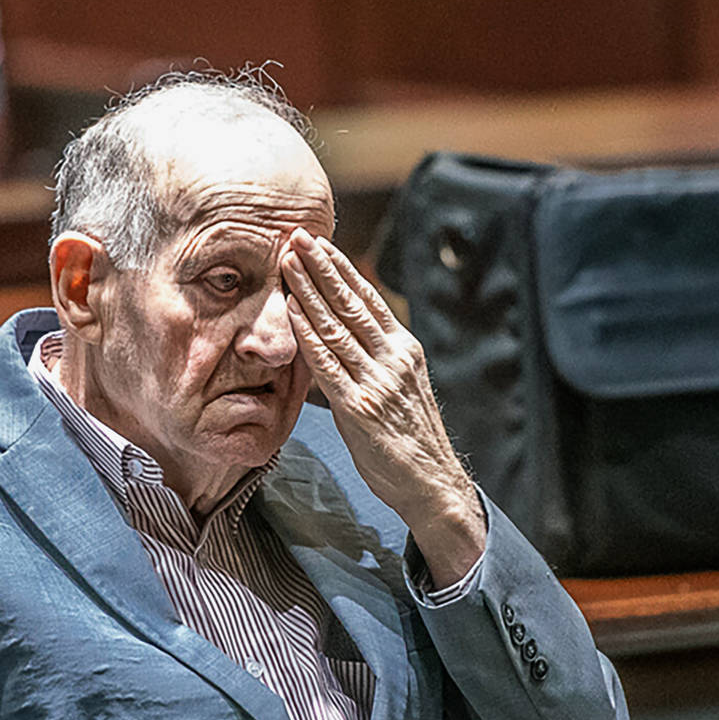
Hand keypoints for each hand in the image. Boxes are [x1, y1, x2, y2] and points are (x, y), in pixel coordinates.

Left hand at [282, 229, 484, 587]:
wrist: (431, 484)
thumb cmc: (408, 441)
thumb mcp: (398, 390)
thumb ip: (373, 362)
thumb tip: (341, 341)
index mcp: (405, 351)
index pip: (369, 300)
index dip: (342, 269)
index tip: (319, 243)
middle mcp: (394, 358)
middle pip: (352, 303)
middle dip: (321, 267)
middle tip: (296, 236)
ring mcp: (378, 381)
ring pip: (337, 326)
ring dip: (308, 291)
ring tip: (287, 262)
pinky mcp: (360, 407)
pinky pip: (327, 363)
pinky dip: (307, 334)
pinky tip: (290, 311)